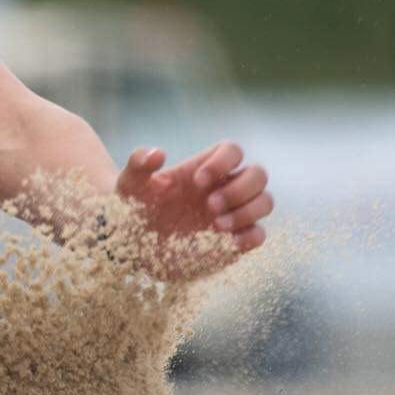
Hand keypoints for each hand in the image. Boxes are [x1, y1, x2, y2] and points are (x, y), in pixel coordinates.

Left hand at [115, 141, 270, 277]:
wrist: (132, 244)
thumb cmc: (134, 206)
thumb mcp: (130, 183)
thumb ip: (139, 163)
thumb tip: (158, 153)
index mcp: (204, 168)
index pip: (232, 151)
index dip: (223, 162)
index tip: (197, 181)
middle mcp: (224, 187)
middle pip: (258, 174)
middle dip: (239, 189)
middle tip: (209, 206)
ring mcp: (233, 213)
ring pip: (265, 201)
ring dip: (246, 211)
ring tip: (216, 225)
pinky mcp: (234, 240)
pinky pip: (259, 234)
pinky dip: (251, 236)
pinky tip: (228, 241)